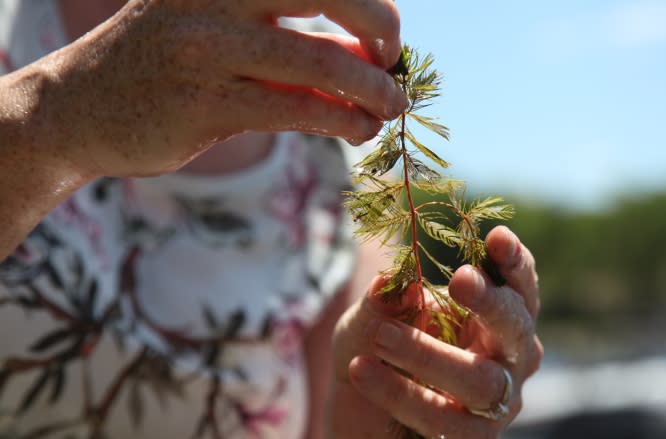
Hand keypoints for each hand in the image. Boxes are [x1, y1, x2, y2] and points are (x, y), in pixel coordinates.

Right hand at [30, 0, 404, 176]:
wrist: (78, 107)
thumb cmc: (166, 63)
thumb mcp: (221, 25)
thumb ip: (292, 33)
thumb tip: (370, 50)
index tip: (384, 34)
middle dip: (382, 28)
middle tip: (394, 62)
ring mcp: (206, 50)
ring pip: (319, 62)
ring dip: (371, 89)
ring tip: (390, 106)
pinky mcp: (204, 106)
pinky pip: (294, 111)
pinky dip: (340, 120)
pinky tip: (358, 129)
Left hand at [330, 226, 542, 438]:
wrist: (360, 413)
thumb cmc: (378, 350)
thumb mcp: (371, 318)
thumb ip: (384, 299)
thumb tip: (394, 278)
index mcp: (494, 316)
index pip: (518, 287)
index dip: (514, 263)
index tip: (498, 237)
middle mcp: (508, 358)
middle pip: (516, 329)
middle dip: (492, 302)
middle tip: (460, 280)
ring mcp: (495, 404)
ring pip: (480, 382)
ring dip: (430, 355)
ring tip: (381, 335)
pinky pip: (443, 420)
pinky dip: (399, 394)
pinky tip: (360, 369)